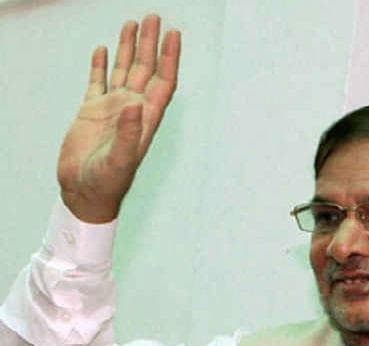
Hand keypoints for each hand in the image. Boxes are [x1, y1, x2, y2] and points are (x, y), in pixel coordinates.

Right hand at [57, 14, 180, 222]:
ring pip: (124, 70)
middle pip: (146, 69)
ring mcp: (112, 108)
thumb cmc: (107, 183)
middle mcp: (132, 108)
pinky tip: (105, 50)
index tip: (174, 35)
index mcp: (145, 118)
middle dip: (150, 44)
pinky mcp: (91, 111)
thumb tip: (136, 104)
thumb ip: (129, 133)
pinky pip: (98, 81)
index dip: (170, 59)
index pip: (163, 82)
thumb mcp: (120, 160)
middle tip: (154, 18)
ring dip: (130, 48)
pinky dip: (101, 65)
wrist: (83, 193)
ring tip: (133, 24)